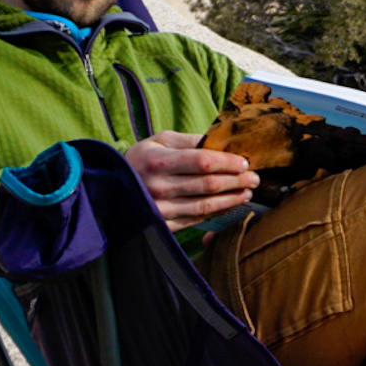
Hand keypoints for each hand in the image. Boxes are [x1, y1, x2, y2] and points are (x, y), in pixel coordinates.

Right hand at [123, 131, 258, 231]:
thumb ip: (189, 140)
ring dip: (232, 199)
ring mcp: (160, 209)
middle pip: (208, 185)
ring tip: (247, 192)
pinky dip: (217, 212)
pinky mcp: (163, 225)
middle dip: (237, 181)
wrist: (111, 188)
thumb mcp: (159, 141)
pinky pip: (196, 220)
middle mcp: (158, 186)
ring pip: (205, 206)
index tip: (245, 162)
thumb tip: (222, 141)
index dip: (228, 163)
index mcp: (157, 161)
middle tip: (254, 178)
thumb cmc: (141, 159)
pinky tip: (230, 205)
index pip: (202, 161)